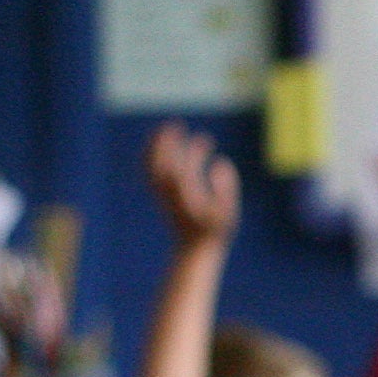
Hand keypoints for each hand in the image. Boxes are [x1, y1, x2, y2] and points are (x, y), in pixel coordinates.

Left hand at [148, 125, 240, 251]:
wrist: (193, 251)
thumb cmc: (212, 233)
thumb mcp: (226, 212)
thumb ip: (226, 187)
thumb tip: (221, 162)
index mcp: (183, 194)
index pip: (177, 166)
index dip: (183, 149)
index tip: (196, 136)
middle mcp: (168, 191)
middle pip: (158, 162)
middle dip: (163, 143)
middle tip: (174, 124)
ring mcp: (162, 194)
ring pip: (151, 166)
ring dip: (155, 148)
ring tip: (169, 132)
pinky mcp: (162, 197)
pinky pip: (152, 172)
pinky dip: (154, 158)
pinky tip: (166, 150)